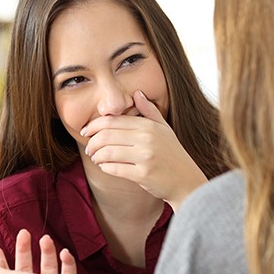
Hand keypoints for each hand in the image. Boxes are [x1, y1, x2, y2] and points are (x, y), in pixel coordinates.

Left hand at [82, 90, 206, 210]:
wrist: (186, 180)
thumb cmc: (173, 154)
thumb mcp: (164, 128)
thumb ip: (149, 110)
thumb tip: (137, 93)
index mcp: (149, 126)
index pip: (113, 121)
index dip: (94, 125)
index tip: (86, 131)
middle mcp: (147, 139)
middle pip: (106, 135)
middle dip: (92, 142)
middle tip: (89, 148)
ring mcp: (145, 157)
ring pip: (107, 152)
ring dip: (96, 156)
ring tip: (96, 158)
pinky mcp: (143, 174)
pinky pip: (114, 168)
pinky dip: (105, 167)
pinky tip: (105, 166)